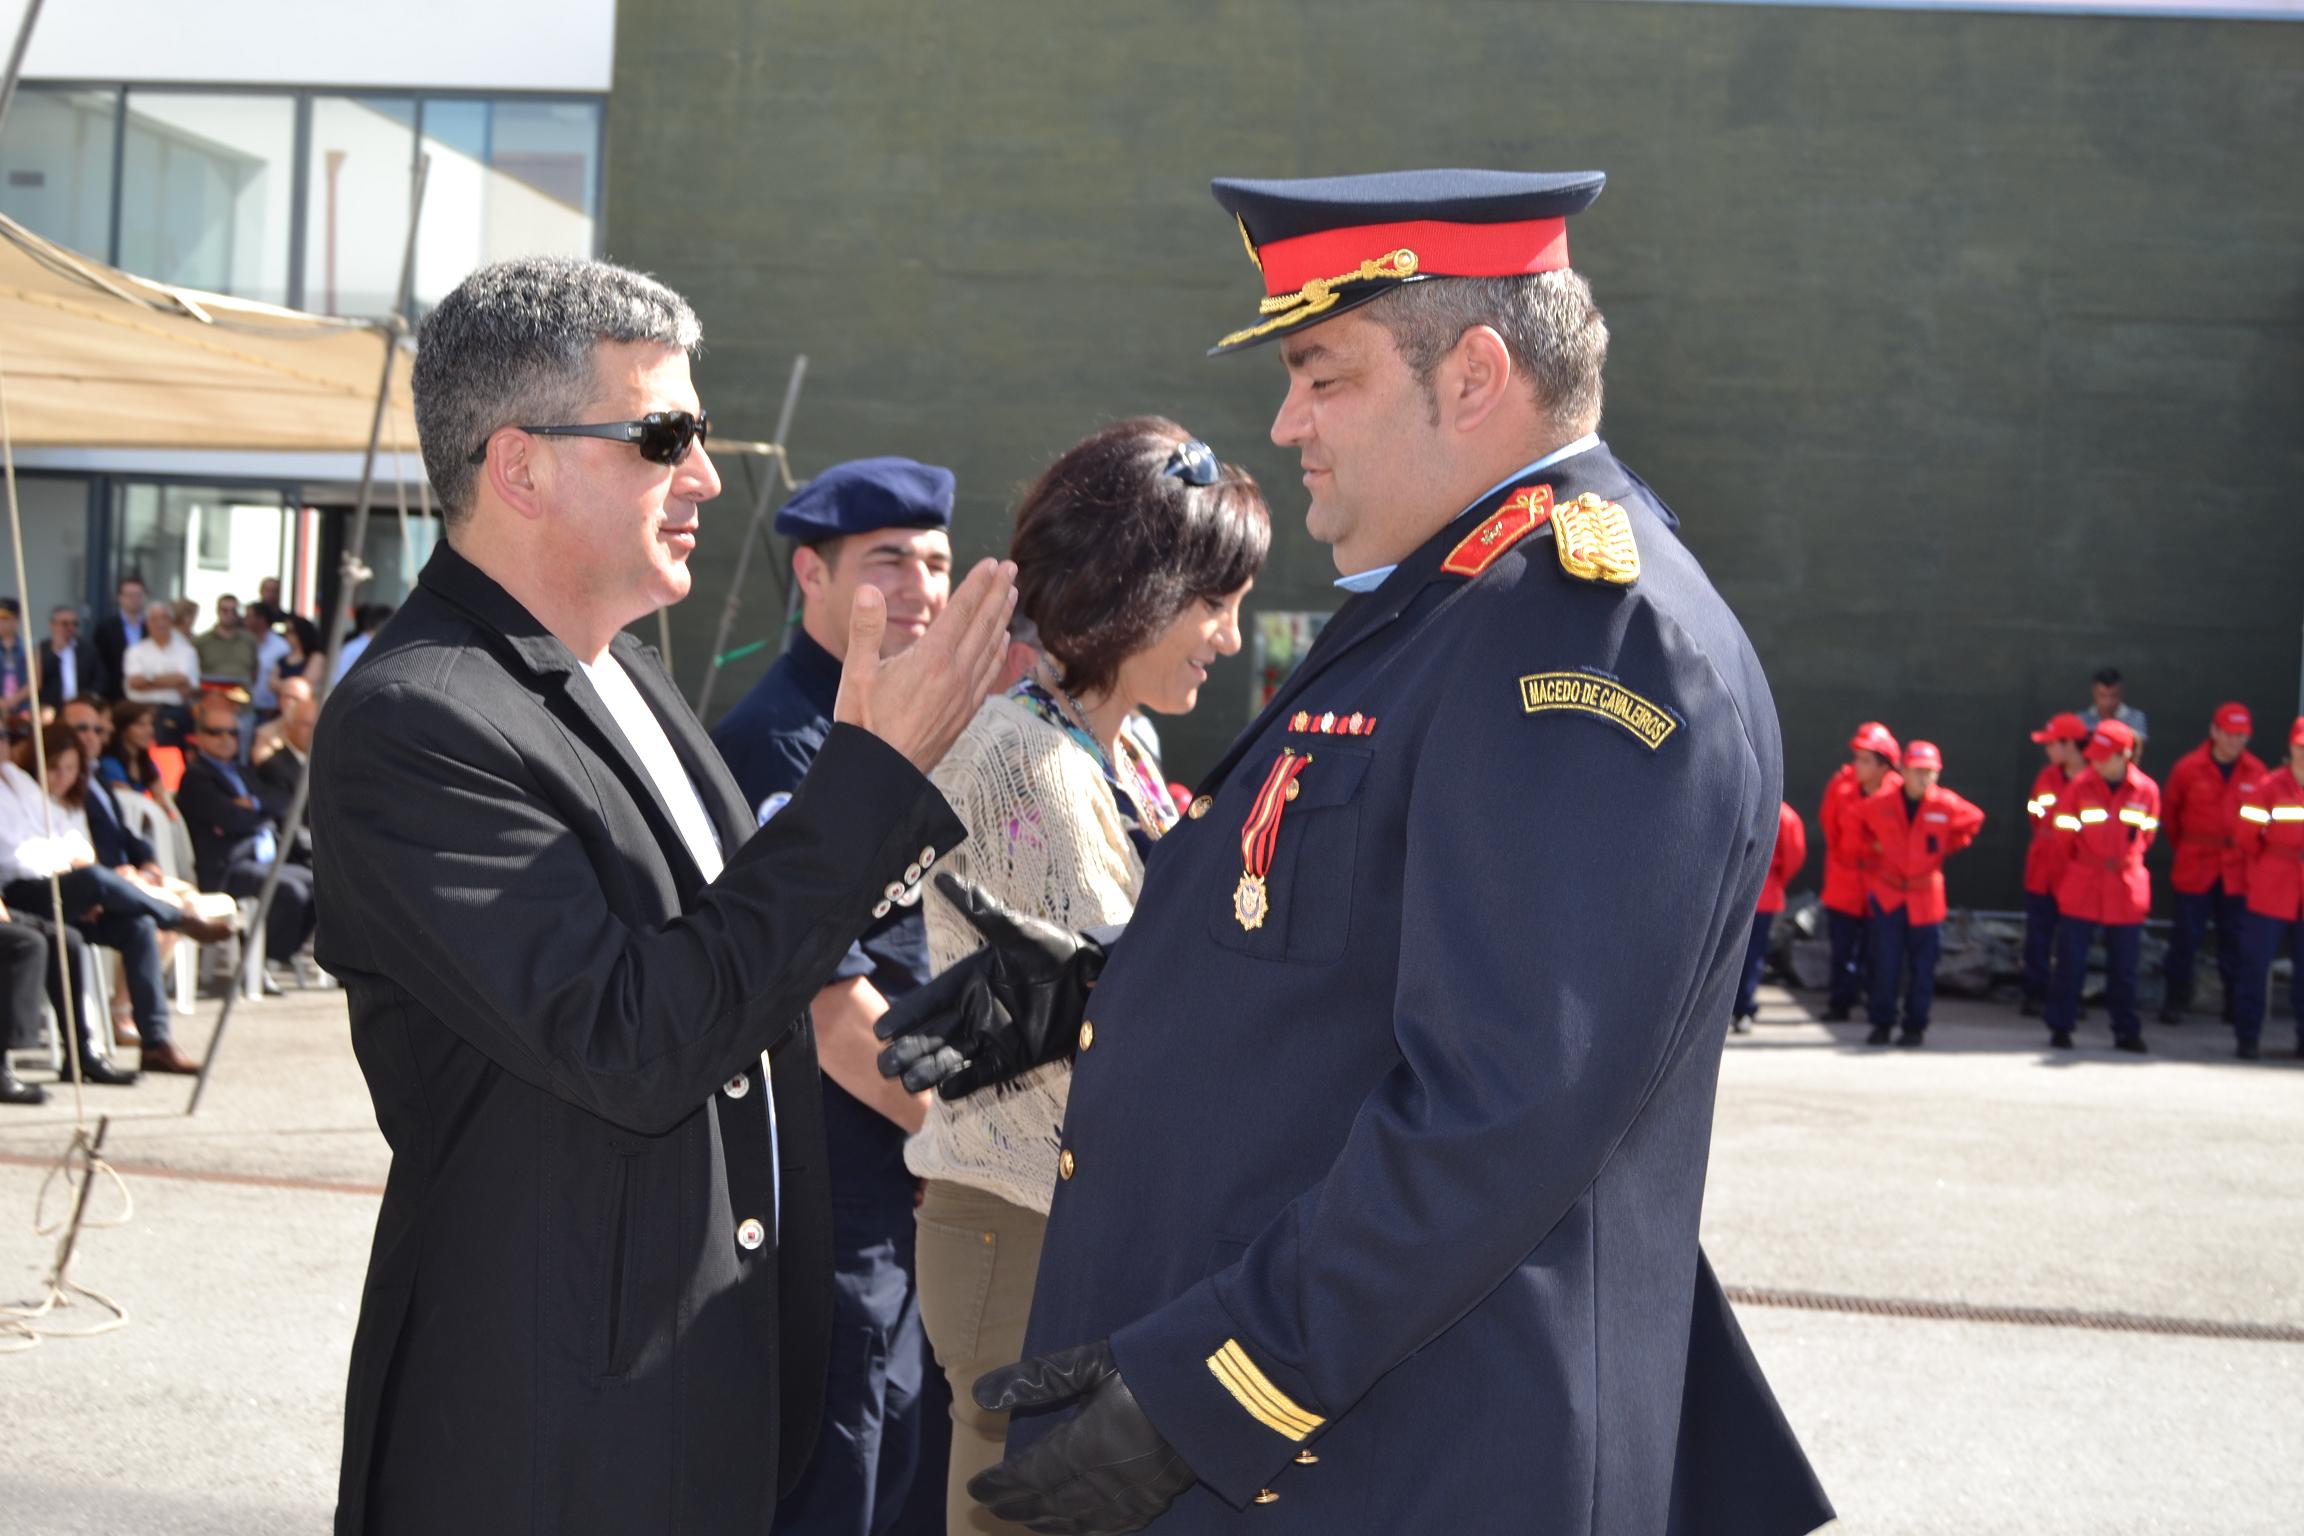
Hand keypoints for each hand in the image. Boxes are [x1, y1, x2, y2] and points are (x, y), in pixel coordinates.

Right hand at [835, 557, 1016, 771]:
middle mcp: (956, 673)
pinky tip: (1002, 642)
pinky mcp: (966, 711)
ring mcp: (965, 694)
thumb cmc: (865, 722)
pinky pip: (989, 673)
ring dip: (1003, 618)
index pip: (962, 611)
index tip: (993, 564)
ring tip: (1012, 595)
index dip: (979, 584)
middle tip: (1012, 568)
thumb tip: (867, 589)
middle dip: (999, 593)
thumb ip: (865, 628)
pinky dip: (999, 652)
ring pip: (991, 647)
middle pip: (984, 624)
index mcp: (932, 658)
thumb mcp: (857, 672)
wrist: (883, 771)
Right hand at [875, 871, 1104, 1098]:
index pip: (929, 1000)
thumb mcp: (1017, 930)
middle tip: (885, 1065)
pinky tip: (945, 1090)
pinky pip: (983, 1073)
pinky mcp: (1013, 1057)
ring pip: (950, 1056)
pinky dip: (965, 1081)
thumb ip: (982, 910)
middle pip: (932, 1034)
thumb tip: (942, 877)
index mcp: (969, 981)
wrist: (1094, 977)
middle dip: (909, 1049)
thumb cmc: (1054, 948)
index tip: (882, 1029)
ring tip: (908, 1080)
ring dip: (929, 1068)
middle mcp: (975, 1010)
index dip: (906, 1015)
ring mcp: (993, 1035)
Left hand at [968, 1340, 1194, 1534]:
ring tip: (1026, 1521)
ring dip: (1048, 1522)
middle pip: (1050, 1502)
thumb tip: (979, 1394)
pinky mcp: (1160, 1496)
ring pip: (1081, 1519)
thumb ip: (1038, 1378)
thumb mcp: (1092, 1362)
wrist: (1225, 1386)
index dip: (1001, 1483)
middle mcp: (1105, 1478)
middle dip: (1017, 1505)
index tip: (976, 1486)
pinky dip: (1090, 1530)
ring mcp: (1134, 1492)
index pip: (1029, 1474)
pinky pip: (1116, 1524)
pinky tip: (1082, 1528)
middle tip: (990, 1508)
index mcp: (1085, 1444)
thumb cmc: (1154, 1365)